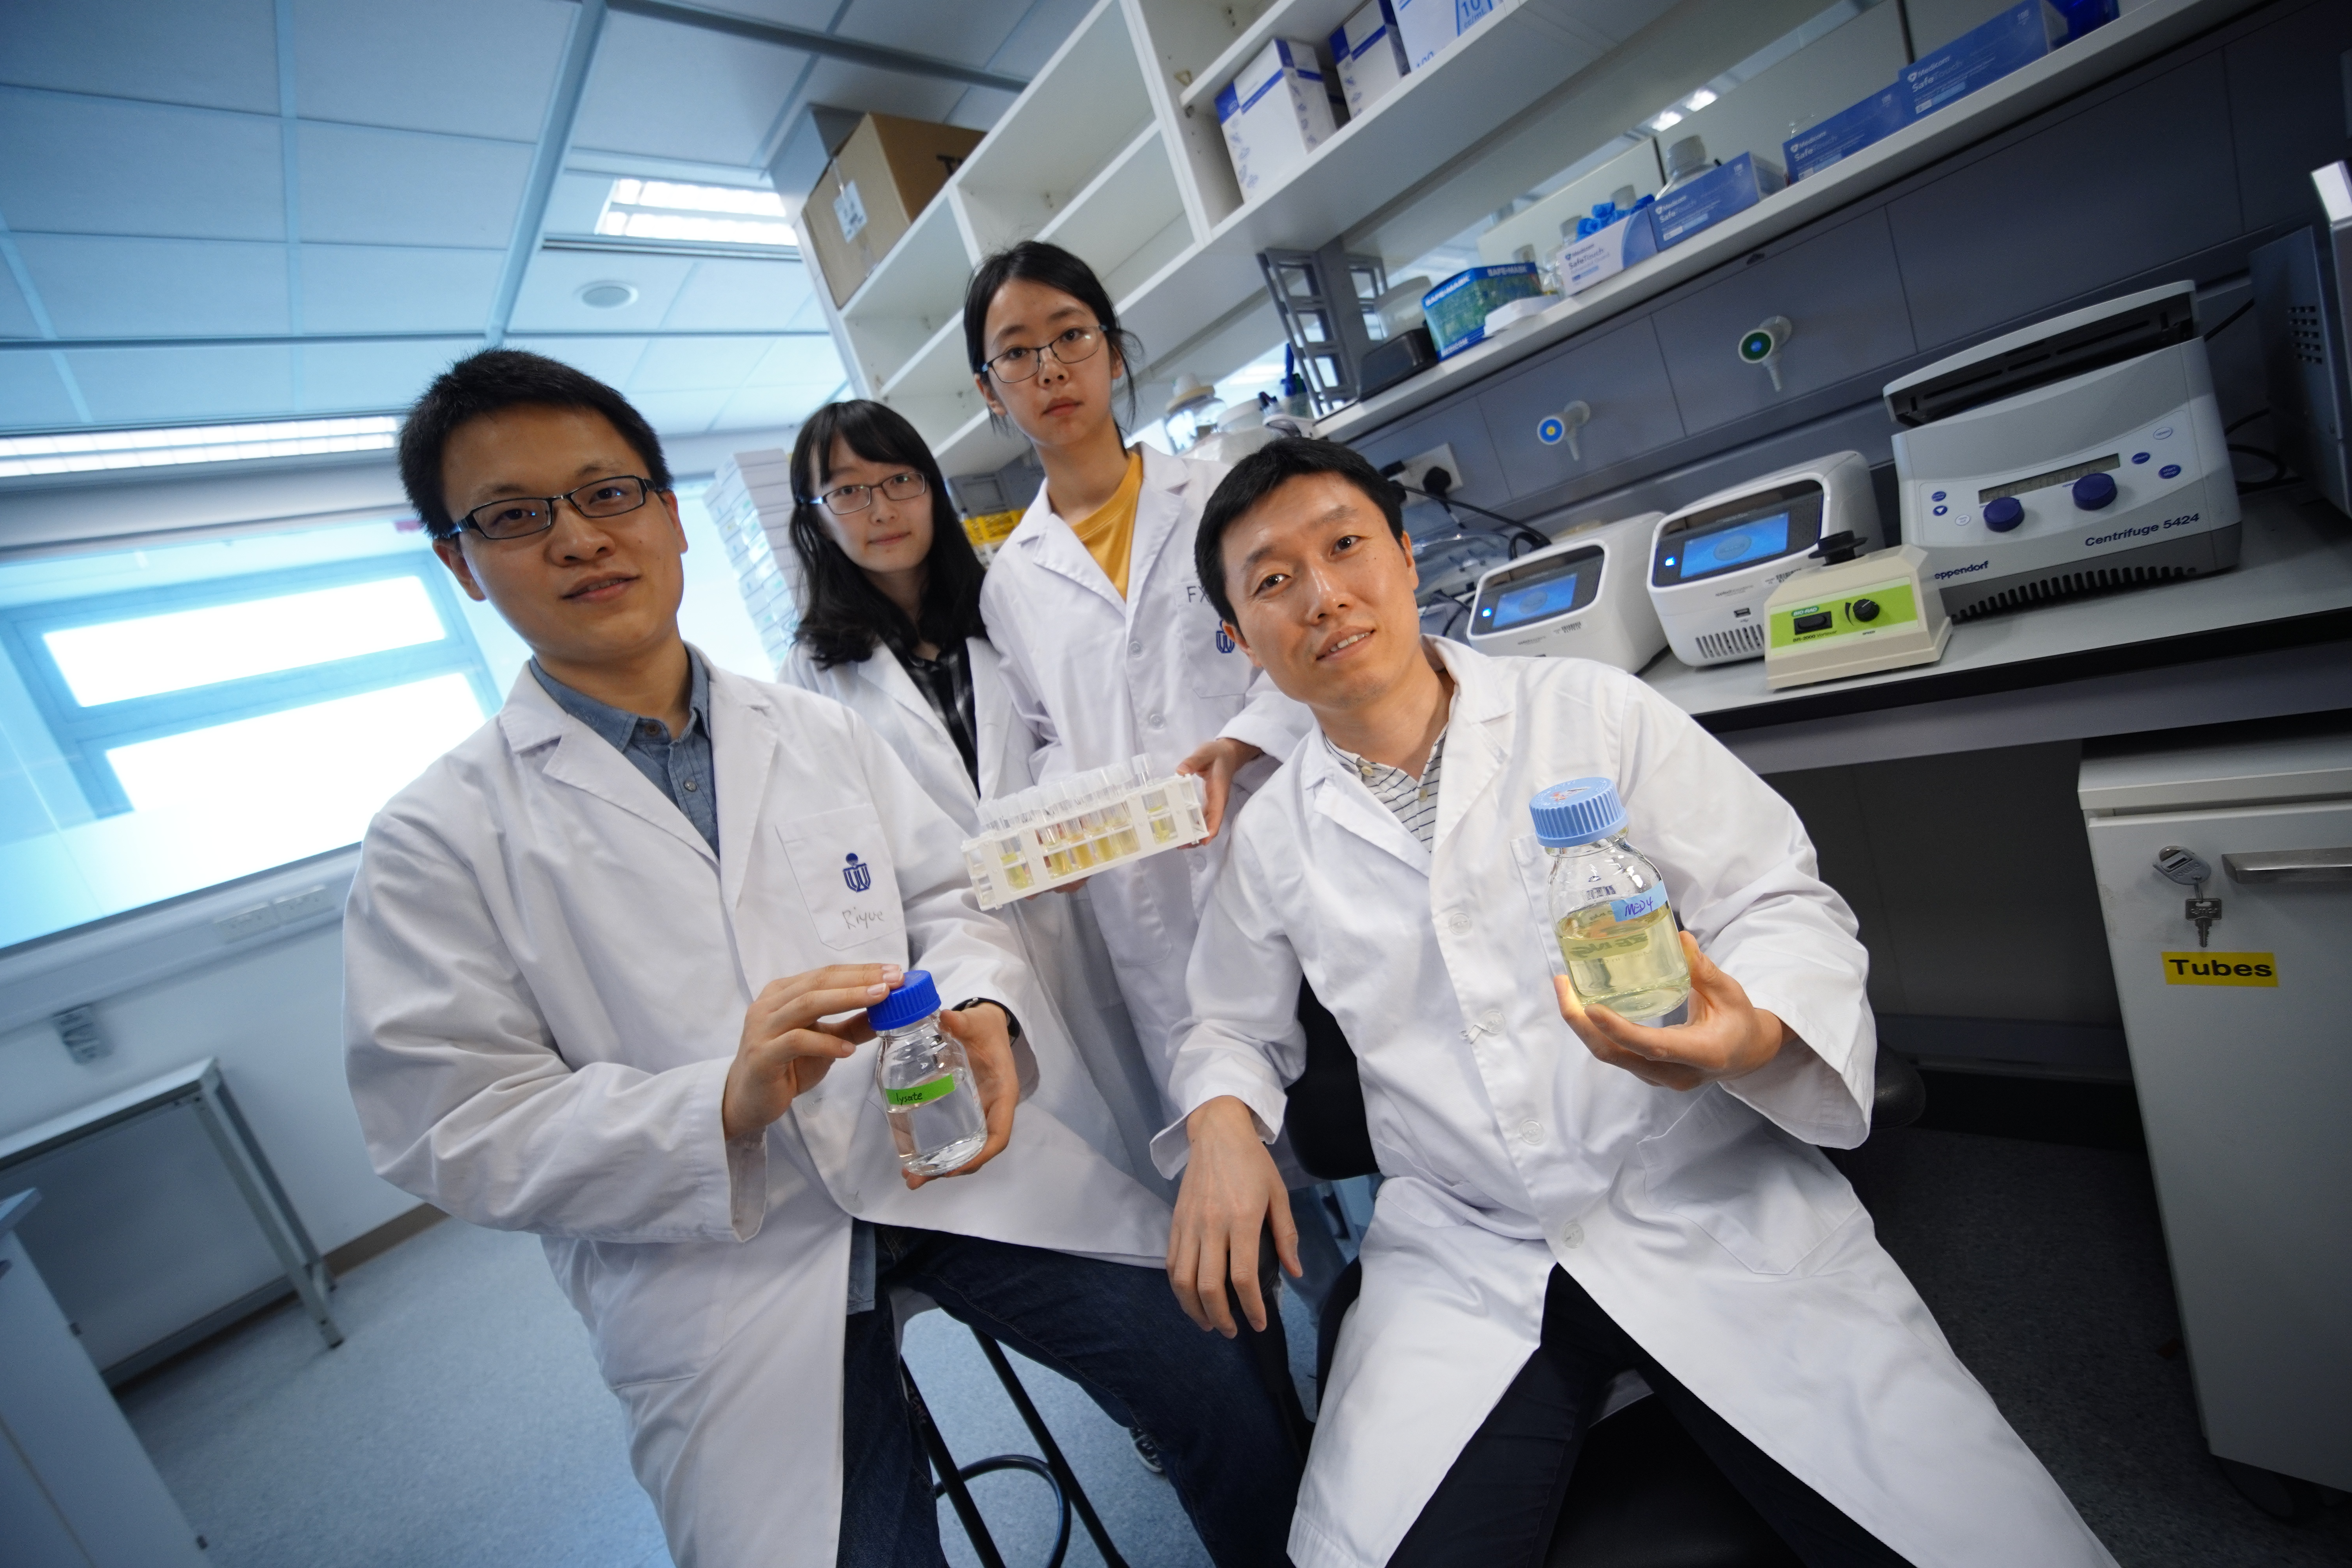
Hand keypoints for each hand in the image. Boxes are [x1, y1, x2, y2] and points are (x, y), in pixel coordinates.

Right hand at [723, 964, 899, 1140]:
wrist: (747, 1100)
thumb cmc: (786, 1067)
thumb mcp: (824, 1042)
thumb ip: (851, 1027)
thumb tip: (888, 1012)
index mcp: (783, 993)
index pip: (826, 974)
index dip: (861, 971)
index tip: (894, 972)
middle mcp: (770, 1004)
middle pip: (818, 983)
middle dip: (859, 979)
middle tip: (892, 981)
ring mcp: (763, 1028)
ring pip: (807, 1004)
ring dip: (847, 999)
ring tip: (880, 1001)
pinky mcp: (762, 1055)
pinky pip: (796, 1041)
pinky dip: (825, 1043)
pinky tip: (847, 1050)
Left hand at [903, 1003, 1019, 1187]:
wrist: (984, 1024)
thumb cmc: (985, 1027)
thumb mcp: (976, 1022)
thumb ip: (962, 1022)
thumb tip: (946, 1018)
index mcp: (1002, 1093)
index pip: (999, 1134)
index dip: (980, 1154)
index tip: (955, 1167)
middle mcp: (991, 1109)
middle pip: (977, 1150)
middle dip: (951, 1168)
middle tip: (918, 1178)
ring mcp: (976, 1112)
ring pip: (963, 1148)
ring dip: (939, 1166)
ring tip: (910, 1177)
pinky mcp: (961, 1110)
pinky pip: (951, 1135)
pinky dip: (934, 1150)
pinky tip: (911, 1158)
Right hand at [1167, 1096, 1299, 1336]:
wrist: (1217, 1132)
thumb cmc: (1252, 1163)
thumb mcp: (1278, 1194)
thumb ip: (1286, 1235)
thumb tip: (1295, 1273)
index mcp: (1242, 1219)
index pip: (1243, 1277)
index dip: (1251, 1308)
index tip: (1259, 1323)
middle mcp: (1212, 1225)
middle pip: (1209, 1286)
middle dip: (1220, 1317)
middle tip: (1232, 1332)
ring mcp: (1189, 1224)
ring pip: (1183, 1280)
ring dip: (1194, 1309)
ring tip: (1208, 1323)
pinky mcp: (1175, 1221)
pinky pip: (1171, 1262)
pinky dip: (1178, 1287)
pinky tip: (1189, 1298)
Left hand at [1176, 737, 1262, 841]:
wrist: (1228, 753)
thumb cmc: (1217, 754)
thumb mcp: (1205, 752)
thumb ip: (1193, 761)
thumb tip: (1181, 771)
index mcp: (1218, 792)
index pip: (1217, 814)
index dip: (1211, 829)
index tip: (1203, 842)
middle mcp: (1218, 801)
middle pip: (1211, 825)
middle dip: (1198, 838)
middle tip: (1181, 845)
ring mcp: (1214, 803)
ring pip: (1206, 824)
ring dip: (1195, 834)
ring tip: (1179, 843)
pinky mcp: (1209, 802)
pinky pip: (1202, 818)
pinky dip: (1193, 825)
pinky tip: (1182, 829)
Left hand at [1554, 932, 1788, 1090]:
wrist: (1746, 1054)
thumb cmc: (1739, 1020)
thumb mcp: (1730, 993)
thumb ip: (1704, 970)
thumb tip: (1680, 938)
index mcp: (1701, 1054)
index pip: (1652, 1047)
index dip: (1619, 1029)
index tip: (1590, 1006)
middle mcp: (1674, 1073)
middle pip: (1617, 1055)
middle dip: (1582, 1024)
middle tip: (1563, 986)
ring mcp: (1658, 1077)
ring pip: (1611, 1056)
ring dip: (1583, 1027)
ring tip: (1566, 990)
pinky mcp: (1648, 1072)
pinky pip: (1615, 1053)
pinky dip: (1595, 1031)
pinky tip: (1582, 1004)